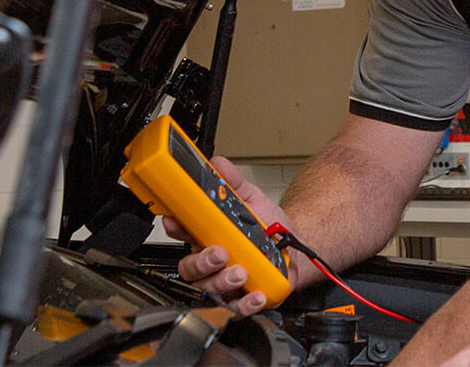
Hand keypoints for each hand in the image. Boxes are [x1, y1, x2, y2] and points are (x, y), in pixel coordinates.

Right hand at [166, 154, 296, 315]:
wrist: (295, 249)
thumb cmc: (267, 228)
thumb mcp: (250, 198)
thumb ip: (232, 181)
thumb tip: (216, 163)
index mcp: (206, 234)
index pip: (180, 231)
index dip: (174, 227)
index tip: (177, 221)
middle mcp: (211, 260)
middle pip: (189, 267)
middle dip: (200, 261)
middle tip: (219, 252)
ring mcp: (224, 281)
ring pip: (208, 288)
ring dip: (222, 281)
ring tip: (241, 271)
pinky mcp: (242, 298)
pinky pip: (236, 308)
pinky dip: (245, 303)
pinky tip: (255, 294)